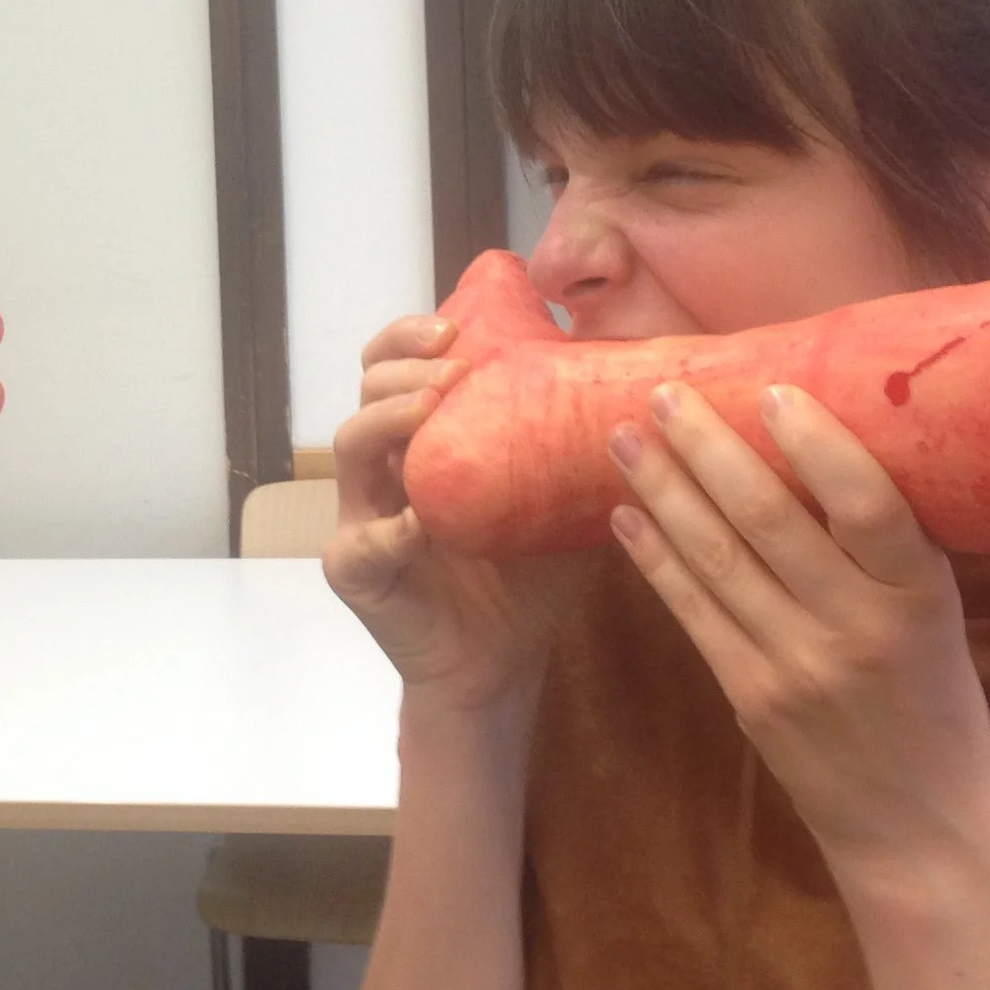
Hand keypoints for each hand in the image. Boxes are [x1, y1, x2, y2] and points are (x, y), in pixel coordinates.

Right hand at [322, 315, 576, 713]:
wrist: (503, 661)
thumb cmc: (527, 574)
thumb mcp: (557, 496)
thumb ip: (576, 443)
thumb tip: (639, 376)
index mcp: (422, 439)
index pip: (393, 364)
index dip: (410, 336)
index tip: (454, 328)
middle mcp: (383, 468)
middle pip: (367, 389)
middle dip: (404, 367)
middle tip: (452, 368)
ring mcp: (362, 516)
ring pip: (351, 445)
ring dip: (387, 420)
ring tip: (430, 410)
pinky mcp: (355, 570)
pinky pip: (361, 542)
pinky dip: (390, 529)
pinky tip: (420, 522)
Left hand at [605, 382, 989, 869]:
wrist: (917, 826)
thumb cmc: (935, 700)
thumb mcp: (938, 615)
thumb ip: (887, 545)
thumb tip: (818, 438)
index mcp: (919, 597)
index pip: (867, 505)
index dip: (815, 443)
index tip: (769, 388)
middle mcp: (855, 627)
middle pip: (767, 519)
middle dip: (707, 447)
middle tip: (664, 390)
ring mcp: (795, 664)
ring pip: (715, 557)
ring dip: (662, 489)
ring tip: (624, 436)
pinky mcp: (748, 695)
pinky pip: (691, 611)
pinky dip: (654, 557)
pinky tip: (625, 515)